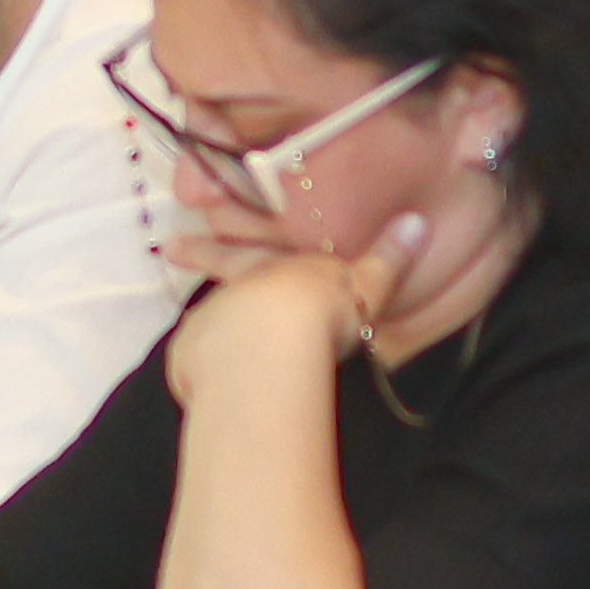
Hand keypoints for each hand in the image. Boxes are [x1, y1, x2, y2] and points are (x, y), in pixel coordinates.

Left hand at [163, 207, 427, 413]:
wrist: (272, 346)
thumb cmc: (324, 310)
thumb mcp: (368, 286)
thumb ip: (389, 259)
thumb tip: (418, 222)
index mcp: (282, 267)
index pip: (261, 243)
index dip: (237, 225)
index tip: (207, 212)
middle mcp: (242, 286)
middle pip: (222, 266)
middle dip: (201, 253)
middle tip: (171, 247)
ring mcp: (211, 319)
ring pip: (206, 310)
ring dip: (202, 313)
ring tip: (193, 320)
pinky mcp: (192, 356)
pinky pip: (193, 359)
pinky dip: (196, 363)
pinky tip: (196, 375)